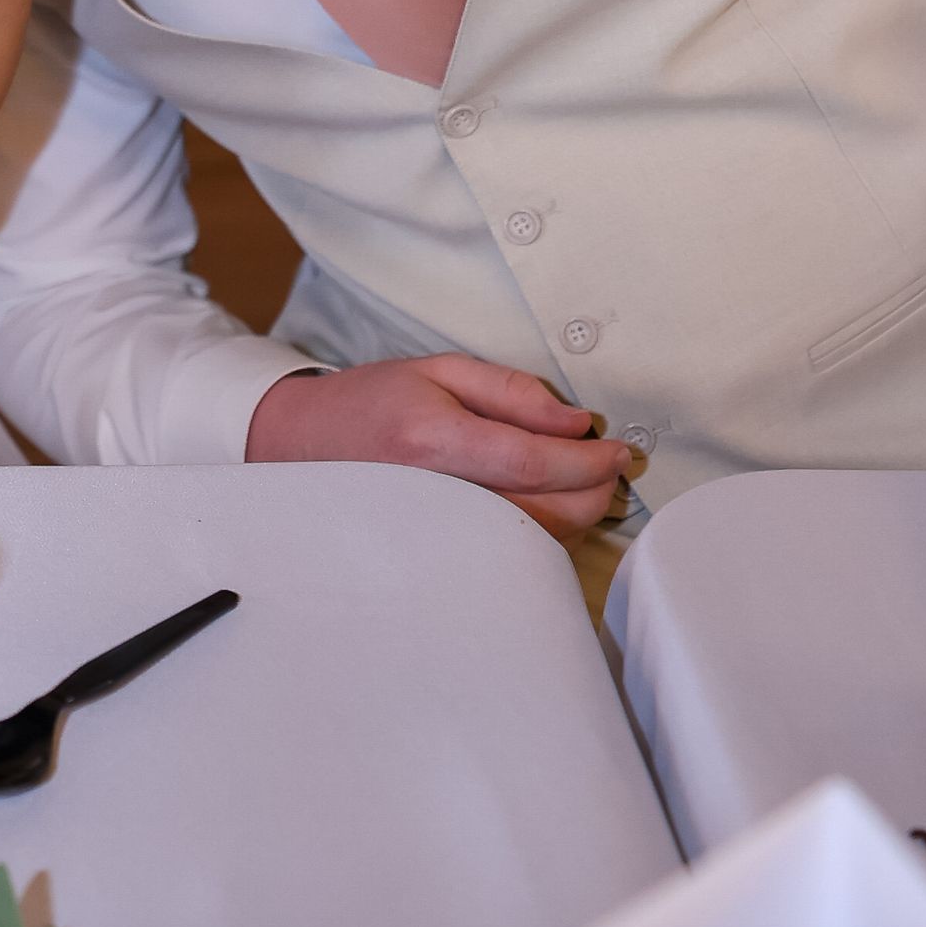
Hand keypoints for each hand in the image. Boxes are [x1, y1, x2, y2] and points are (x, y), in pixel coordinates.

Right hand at [244, 354, 630, 542]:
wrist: (308, 447)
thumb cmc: (374, 401)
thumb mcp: (438, 370)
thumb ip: (510, 392)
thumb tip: (576, 422)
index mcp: (433, 438)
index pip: (532, 460)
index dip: (587, 460)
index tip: (618, 448)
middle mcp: (439, 496)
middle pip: (546, 511)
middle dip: (594, 489)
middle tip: (610, 462)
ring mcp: (440, 535)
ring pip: (537, 539)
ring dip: (576, 511)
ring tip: (583, 478)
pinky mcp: (444, 556)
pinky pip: (515, 552)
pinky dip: (548, 529)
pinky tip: (549, 501)